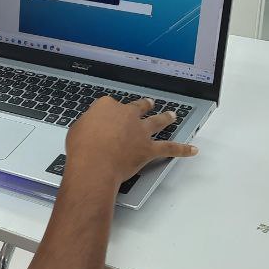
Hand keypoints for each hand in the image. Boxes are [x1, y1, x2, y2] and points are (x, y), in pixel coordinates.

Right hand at [65, 97, 197, 187]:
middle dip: (144, 105)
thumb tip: (91, 129)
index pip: (110, 104)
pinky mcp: (149, 148)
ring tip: (172, 115)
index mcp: (106, 107)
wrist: (95, 164)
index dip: (108, 111)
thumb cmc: (81, 149)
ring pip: (156, 122)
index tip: (106, 115)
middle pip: (138, 107)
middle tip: (149, 103)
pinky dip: (182, 149)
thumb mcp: (76, 130)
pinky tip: (192, 150)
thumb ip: (87, 126)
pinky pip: (169, 148)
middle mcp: (127, 115)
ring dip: (166, 118)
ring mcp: (140, 131)